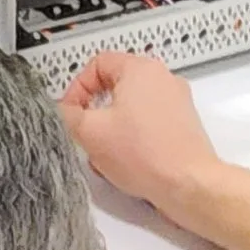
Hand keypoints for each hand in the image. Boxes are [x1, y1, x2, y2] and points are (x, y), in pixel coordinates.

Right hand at [58, 50, 249, 249]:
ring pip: (129, 109)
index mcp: (141, 69)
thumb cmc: (147, 155)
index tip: (70, 112)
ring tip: (106, 154)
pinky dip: (132, 140)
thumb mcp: (91, 132)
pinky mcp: (182, 126)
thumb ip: (68, 115)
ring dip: (112, 130)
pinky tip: (126, 163)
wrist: (188, 184)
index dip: (77, 88)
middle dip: (95, 113)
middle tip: (87, 133)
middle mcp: (162, 80)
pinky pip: (147, 125)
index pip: (97, 64)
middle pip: (114, 87)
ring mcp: (176, 103)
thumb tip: (61, 111)